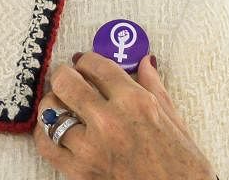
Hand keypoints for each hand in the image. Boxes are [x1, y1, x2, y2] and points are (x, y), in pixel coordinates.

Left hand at [34, 52, 214, 179]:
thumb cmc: (183, 167)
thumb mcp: (174, 120)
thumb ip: (154, 87)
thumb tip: (146, 63)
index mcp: (135, 102)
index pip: (95, 65)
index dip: (86, 60)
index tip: (85, 63)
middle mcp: (109, 121)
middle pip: (65, 81)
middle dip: (64, 75)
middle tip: (68, 77)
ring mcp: (90, 148)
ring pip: (50, 111)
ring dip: (53, 103)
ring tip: (60, 103)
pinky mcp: (79, 173)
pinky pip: (46, 145)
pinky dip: (45, 134)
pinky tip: (55, 130)